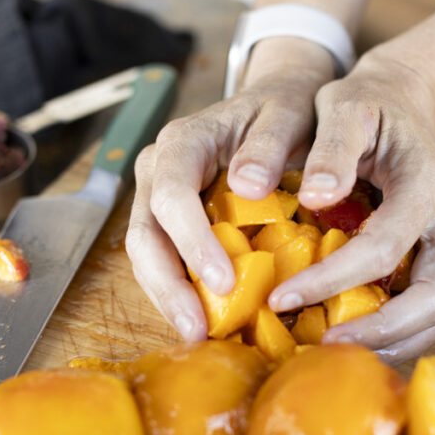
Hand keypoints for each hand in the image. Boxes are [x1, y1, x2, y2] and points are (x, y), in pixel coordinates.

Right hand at [126, 38, 334, 340]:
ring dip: (169, 297)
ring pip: (147, 253)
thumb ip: (269, 144)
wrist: (279, 100)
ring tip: (199, 334)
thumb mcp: (289, 114)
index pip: (172, 194)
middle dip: (168, 285)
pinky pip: (167, 259)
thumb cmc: (286, 107)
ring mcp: (159, 195)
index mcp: (182, 141)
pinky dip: (183, 290)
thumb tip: (247, 185)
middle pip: (145, 233)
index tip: (222, 281)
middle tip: (198, 328)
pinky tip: (205, 320)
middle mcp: (159, 168)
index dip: (192, 242)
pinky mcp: (172, 220)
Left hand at [267, 50, 434, 363]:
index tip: (280, 298)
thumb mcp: (343, 107)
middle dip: (377, 331)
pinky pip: (422, 311)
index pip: (385, 249)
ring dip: (387, 342)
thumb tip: (316, 197)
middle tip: (320, 346)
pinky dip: (388, 333)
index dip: (332, 279)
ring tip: (328, 350)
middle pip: (433, 300)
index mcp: (430, 186)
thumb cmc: (364, 106)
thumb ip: (333, 148)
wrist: (398, 103)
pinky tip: (342, 335)